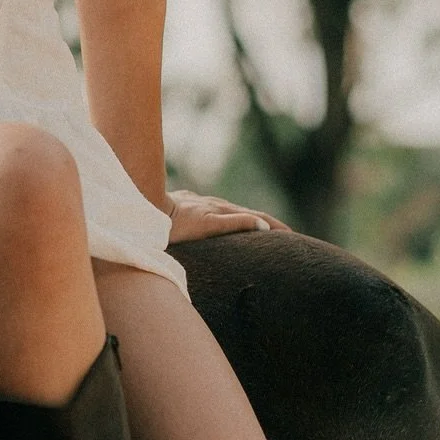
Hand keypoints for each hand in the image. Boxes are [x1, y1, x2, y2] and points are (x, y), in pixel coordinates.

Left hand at [167, 190, 292, 244]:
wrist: (146, 208)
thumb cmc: (175, 224)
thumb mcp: (208, 225)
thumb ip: (235, 224)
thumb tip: (263, 226)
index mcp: (223, 210)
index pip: (257, 218)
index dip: (275, 226)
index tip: (293, 235)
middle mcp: (215, 204)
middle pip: (246, 214)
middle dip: (267, 223)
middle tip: (285, 234)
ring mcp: (201, 203)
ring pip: (230, 212)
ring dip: (247, 220)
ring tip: (258, 230)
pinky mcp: (187, 204)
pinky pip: (213, 212)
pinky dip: (225, 219)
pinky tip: (222, 221)